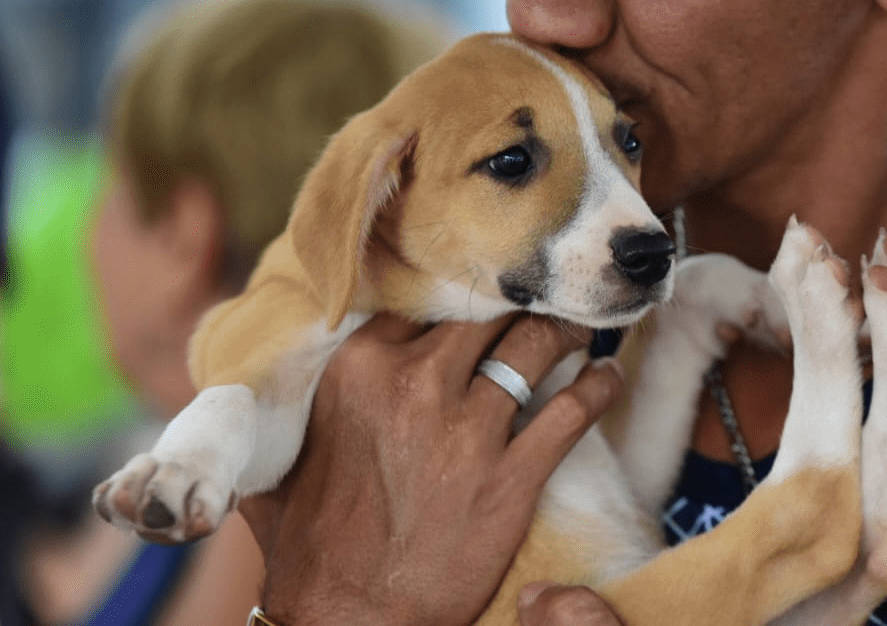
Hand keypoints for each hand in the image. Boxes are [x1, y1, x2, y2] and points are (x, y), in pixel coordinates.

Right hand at [240, 311, 622, 625]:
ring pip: (536, 347)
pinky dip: (596, 388)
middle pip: (488, 313)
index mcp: (359, 371)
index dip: (461, 295)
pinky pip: (571, 411)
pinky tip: (605, 378)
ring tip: (579, 331)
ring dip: (565, 334)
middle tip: (542, 302)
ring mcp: (469, 431)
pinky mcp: (511, 477)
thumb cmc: (310, 545)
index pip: (425, 301)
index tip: (482, 294)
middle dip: (518, 304)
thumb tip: (281, 369)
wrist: (348, 621)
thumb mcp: (283, 457)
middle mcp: (417, 386)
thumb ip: (292, 402)